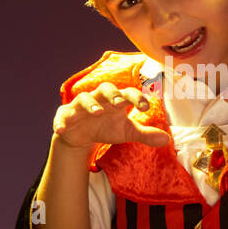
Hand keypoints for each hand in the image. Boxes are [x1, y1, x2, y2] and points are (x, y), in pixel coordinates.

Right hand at [53, 82, 167, 149]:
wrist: (82, 136)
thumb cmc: (107, 127)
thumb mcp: (127, 132)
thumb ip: (145, 134)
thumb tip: (166, 139)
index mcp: (116, 101)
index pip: (128, 93)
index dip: (136, 98)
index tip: (145, 107)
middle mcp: (99, 99)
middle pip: (105, 88)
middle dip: (113, 94)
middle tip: (121, 102)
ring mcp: (81, 106)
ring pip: (84, 98)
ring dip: (91, 104)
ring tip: (98, 113)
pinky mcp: (65, 115)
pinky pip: (62, 116)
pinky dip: (60, 122)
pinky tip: (61, 130)